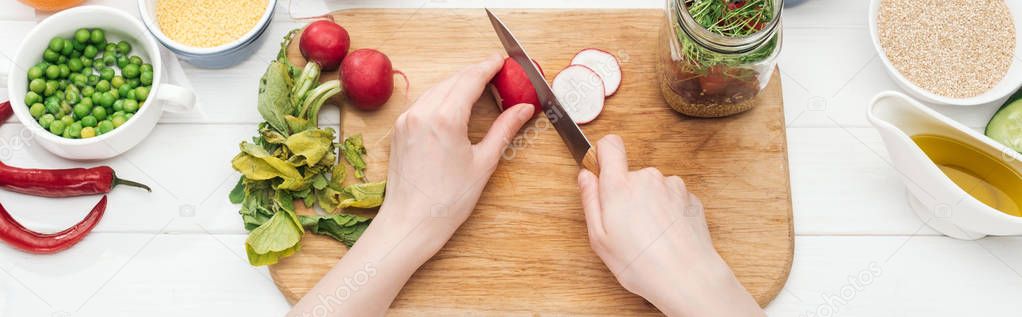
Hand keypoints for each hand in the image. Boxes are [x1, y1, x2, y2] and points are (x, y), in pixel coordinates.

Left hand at [376, 53, 534, 249]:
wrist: (410, 223)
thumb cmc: (447, 200)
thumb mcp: (484, 163)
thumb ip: (505, 129)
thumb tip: (524, 109)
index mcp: (446, 118)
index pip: (471, 79)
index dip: (489, 66)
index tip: (502, 60)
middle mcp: (422, 112)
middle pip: (453, 79)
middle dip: (475, 73)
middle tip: (496, 73)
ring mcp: (406, 119)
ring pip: (437, 88)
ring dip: (457, 83)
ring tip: (478, 87)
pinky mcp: (399, 129)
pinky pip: (423, 102)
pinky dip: (441, 96)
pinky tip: (453, 104)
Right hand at [577, 135, 762, 316]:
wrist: (687, 277)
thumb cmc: (641, 264)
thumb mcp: (600, 238)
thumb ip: (590, 200)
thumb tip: (586, 177)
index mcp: (620, 186)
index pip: (610, 145)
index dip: (604, 156)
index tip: (603, 174)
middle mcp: (648, 178)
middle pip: (631, 174)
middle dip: (627, 194)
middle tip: (627, 227)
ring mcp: (672, 186)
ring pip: (653, 187)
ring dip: (650, 204)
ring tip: (650, 235)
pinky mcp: (690, 197)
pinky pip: (671, 198)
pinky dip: (667, 212)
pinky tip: (666, 235)